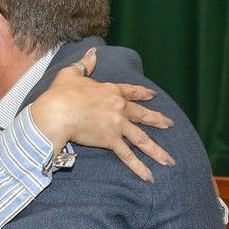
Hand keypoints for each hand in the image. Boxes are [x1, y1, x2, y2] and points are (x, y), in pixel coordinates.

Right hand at [29, 48, 174, 180]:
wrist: (58, 111)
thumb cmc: (62, 93)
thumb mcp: (72, 74)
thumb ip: (85, 64)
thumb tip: (93, 52)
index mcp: (111, 90)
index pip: (131, 91)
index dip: (143, 94)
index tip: (153, 96)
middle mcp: (119, 107)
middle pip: (143, 115)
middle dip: (158, 120)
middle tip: (170, 124)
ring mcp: (117, 125)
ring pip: (142, 139)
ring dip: (157, 150)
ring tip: (169, 160)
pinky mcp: (111, 140)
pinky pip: (128, 156)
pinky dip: (139, 167)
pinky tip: (150, 176)